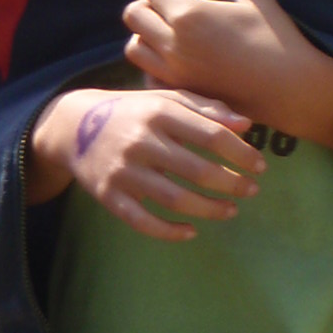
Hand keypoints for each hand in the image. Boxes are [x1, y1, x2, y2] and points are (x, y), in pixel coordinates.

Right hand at [28, 83, 261, 240]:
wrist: (72, 126)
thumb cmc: (131, 111)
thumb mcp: (164, 99)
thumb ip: (205, 108)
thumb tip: (246, 125)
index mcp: (159, 113)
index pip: (211, 136)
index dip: (241, 154)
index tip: (260, 166)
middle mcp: (141, 142)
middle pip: (198, 170)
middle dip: (232, 184)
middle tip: (251, 191)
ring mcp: (124, 172)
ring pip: (175, 200)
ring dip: (209, 209)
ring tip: (231, 211)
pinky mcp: (109, 196)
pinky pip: (143, 222)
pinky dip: (170, 232)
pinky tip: (191, 232)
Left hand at [123, 0, 332, 158]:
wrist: (288, 90)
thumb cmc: (276, 39)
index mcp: (188, 15)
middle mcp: (171, 44)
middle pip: (133, 15)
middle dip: (152, 3)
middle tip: (179, 5)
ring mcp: (171, 72)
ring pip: (134, 47)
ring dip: (147, 34)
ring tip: (175, 31)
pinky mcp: (177, 92)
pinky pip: (147, 74)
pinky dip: (154, 63)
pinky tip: (179, 58)